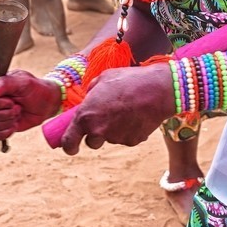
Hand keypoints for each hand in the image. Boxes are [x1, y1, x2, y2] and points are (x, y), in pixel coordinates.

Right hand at [0, 70, 61, 138]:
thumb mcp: (23, 82)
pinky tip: (14, 125)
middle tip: (17, 107)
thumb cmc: (35, 89)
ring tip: (17, 114)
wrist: (45, 104)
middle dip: (5, 113)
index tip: (11, 100)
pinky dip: (5, 132)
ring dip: (7, 122)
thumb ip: (4, 83)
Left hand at [57, 66, 173, 155]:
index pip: (69, 142)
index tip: (71, 147)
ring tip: (126, 109)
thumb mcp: (103, 78)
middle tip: (107, 117)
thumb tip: (89, 99)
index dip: (68, 146)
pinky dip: (129, 130)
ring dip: (113, 129)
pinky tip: (136, 115)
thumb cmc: (128, 80)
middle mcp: (98, 130)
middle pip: (92, 142)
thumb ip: (91, 92)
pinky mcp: (131, 141)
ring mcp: (115, 138)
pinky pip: (126, 138)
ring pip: (110, 138)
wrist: (157, 89)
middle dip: (96, 133)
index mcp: (85, 116)